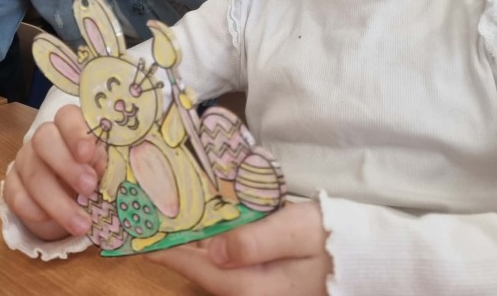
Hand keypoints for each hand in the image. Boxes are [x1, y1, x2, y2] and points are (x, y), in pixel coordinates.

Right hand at [3, 104, 106, 240]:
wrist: (66, 198)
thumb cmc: (91, 173)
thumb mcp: (100, 166)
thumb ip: (101, 161)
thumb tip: (98, 165)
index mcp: (69, 125)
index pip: (67, 116)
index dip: (76, 132)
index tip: (88, 154)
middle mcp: (44, 138)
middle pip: (44, 139)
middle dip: (67, 165)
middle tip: (89, 188)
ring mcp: (25, 159)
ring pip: (33, 173)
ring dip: (57, 201)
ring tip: (80, 224)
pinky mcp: (11, 184)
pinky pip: (14, 194)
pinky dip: (31, 209)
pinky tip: (46, 219)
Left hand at [149, 201, 331, 295]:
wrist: (370, 256)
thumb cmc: (334, 237)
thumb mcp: (297, 231)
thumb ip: (255, 240)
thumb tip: (214, 248)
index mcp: (259, 286)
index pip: (204, 271)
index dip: (174, 255)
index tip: (145, 240)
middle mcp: (256, 294)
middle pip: (207, 274)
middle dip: (179, 251)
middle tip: (151, 226)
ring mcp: (264, 290)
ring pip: (218, 271)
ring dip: (195, 250)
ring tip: (172, 225)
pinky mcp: (271, 281)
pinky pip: (233, 266)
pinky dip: (214, 250)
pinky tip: (208, 232)